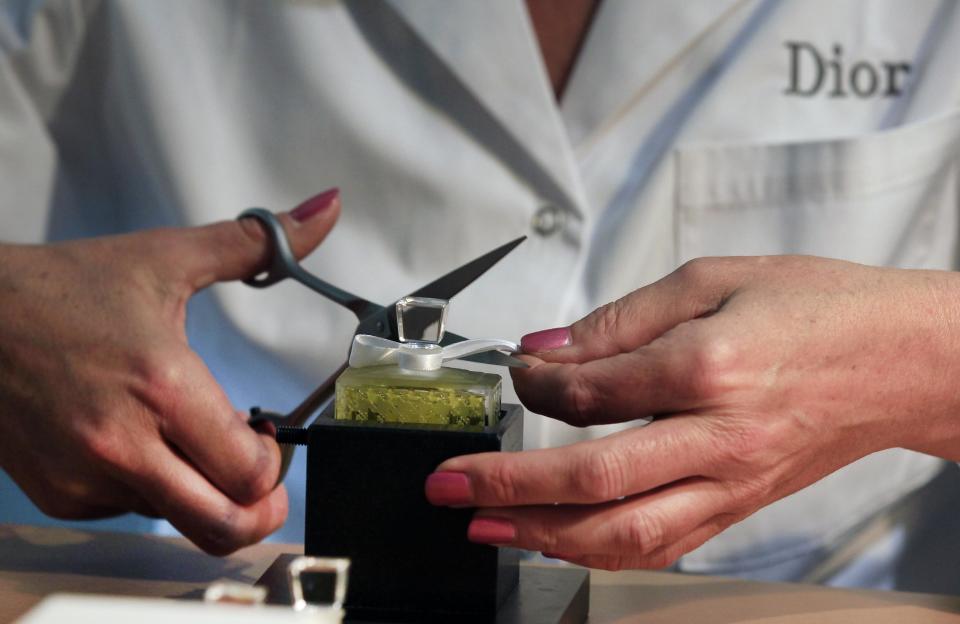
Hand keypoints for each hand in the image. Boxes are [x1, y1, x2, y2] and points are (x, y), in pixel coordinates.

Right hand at [0, 189, 339, 553]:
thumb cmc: (63, 287)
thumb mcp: (166, 258)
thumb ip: (259, 243)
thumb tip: (325, 208)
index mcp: (162, 386)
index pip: (248, 472)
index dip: (273, 462)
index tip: (266, 437)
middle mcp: (124, 443)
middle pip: (222, 525)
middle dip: (256, 509)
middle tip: (258, 479)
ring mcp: (85, 476)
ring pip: (177, 518)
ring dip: (199, 489)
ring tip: (186, 439)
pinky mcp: (58, 494)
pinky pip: (129, 510)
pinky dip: (149, 487)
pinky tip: (138, 441)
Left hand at [426, 256, 959, 568]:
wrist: (899, 359)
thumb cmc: (816, 308)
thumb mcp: (713, 279)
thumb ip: (620, 319)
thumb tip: (547, 347)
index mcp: (708, 366)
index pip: (590, 392)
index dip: (533, 387)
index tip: (510, 375)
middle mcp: (719, 437)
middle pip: (596, 479)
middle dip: (508, 486)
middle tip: (448, 484)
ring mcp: (732, 482)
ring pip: (627, 532)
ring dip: (544, 534)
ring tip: (486, 524)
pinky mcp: (740, 507)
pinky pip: (664, 546)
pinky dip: (602, 550)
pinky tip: (559, 541)